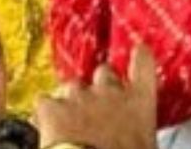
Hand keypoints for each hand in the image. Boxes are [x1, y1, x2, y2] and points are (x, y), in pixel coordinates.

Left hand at [35, 45, 158, 148]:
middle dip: (100, 84)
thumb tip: (137, 139)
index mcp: (138, 103)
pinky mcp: (51, 107)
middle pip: (104, 72)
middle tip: (99, 105)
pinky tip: (47, 126)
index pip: (143, 65)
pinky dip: (45, 112)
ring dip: (72, 100)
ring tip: (72, 124)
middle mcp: (109, 92)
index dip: (140, 56)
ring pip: (72, 87)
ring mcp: (78, 96)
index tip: (138, 51)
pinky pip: (44, 102)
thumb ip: (140, 131)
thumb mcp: (146, 145)